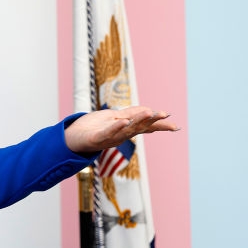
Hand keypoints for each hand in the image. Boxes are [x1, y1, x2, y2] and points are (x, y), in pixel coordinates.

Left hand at [65, 105, 179, 154]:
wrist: (73, 137)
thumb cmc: (93, 127)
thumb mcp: (114, 117)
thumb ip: (130, 114)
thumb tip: (149, 110)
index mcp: (126, 129)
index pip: (145, 127)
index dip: (159, 126)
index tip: (175, 125)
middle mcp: (121, 135)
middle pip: (139, 127)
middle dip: (152, 121)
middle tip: (164, 114)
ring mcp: (110, 137)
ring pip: (127, 129)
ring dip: (138, 121)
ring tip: (149, 112)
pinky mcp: (97, 138)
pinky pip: (108, 132)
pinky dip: (116, 127)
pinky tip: (123, 121)